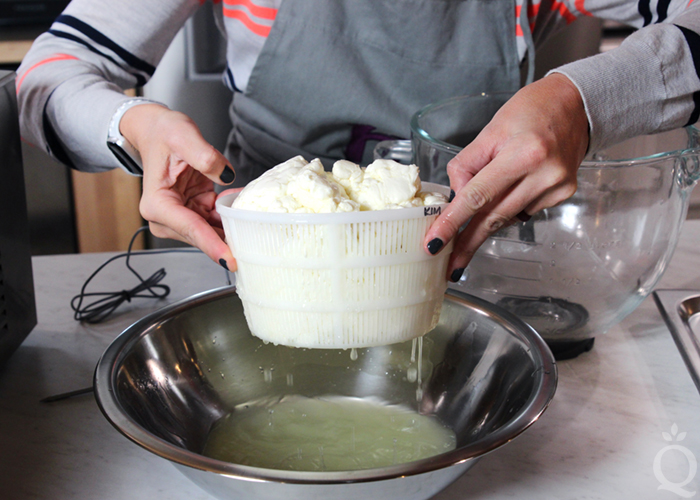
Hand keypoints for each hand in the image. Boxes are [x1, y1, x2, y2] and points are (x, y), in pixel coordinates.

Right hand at [120, 104, 236, 270]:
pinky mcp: (193, 212)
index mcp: (158, 204)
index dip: (212, 245)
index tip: (230, 260)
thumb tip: (225, 176)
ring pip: (212, 232)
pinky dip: (230, 215)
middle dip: (227, 240)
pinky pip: (216, 220)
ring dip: (231, 226)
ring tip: (250, 217)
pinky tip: (239, 203)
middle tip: (255, 245)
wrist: (157, 131)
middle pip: (202, 235)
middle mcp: (165, 217)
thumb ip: (205, 156)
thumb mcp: (184, 136)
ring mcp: (180, 216)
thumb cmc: (164, 133)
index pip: (191, 228)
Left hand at [423, 73, 589, 280]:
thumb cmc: (530, 111)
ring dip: (486, 225)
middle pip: (494, 217)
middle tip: (450, 265)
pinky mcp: (563, 195)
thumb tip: (455, 198)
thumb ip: (467, 166)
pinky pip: (525, 212)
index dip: (453, 222)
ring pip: (508, 218)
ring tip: (470, 232)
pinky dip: (510, 208)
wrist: (575, 105)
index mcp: (522, 153)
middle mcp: (543, 174)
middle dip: (468, 243)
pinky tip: (513, 191)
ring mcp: (556, 188)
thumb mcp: (490, 131)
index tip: (436, 242)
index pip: (477, 196)